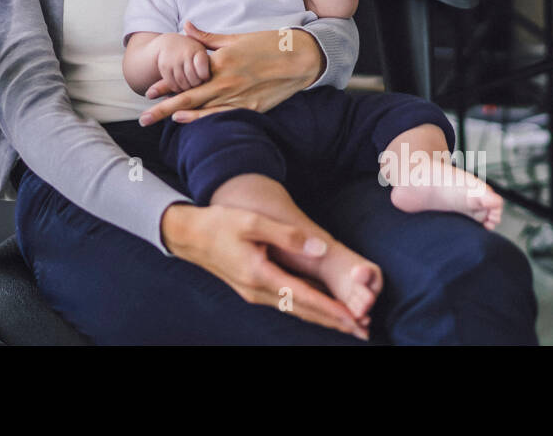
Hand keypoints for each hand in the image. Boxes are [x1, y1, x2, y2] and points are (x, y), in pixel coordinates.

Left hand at [139, 21, 320, 124]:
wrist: (299, 58)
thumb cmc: (267, 44)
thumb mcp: (235, 37)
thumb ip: (207, 37)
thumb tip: (185, 26)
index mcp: (221, 62)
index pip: (187, 76)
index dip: (166, 85)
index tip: (149, 92)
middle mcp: (226, 81)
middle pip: (188, 97)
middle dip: (163, 108)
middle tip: (144, 117)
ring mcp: (238, 97)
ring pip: (202, 109)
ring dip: (178, 116)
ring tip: (159, 122)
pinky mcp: (250, 107)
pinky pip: (222, 116)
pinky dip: (203, 120)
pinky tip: (188, 122)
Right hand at [160, 202, 364, 336]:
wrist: (189, 235)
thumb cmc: (219, 224)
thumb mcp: (252, 222)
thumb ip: (287, 235)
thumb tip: (319, 248)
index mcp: (259, 275)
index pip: (303, 297)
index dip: (330, 309)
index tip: (353, 318)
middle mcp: (257, 291)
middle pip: (302, 311)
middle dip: (334, 322)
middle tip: (363, 331)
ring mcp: (254, 294)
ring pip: (295, 310)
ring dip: (322, 319)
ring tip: (349, 325)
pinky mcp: (252, 290)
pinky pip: (285, 303)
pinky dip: (307, 309)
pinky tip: (320, 310)